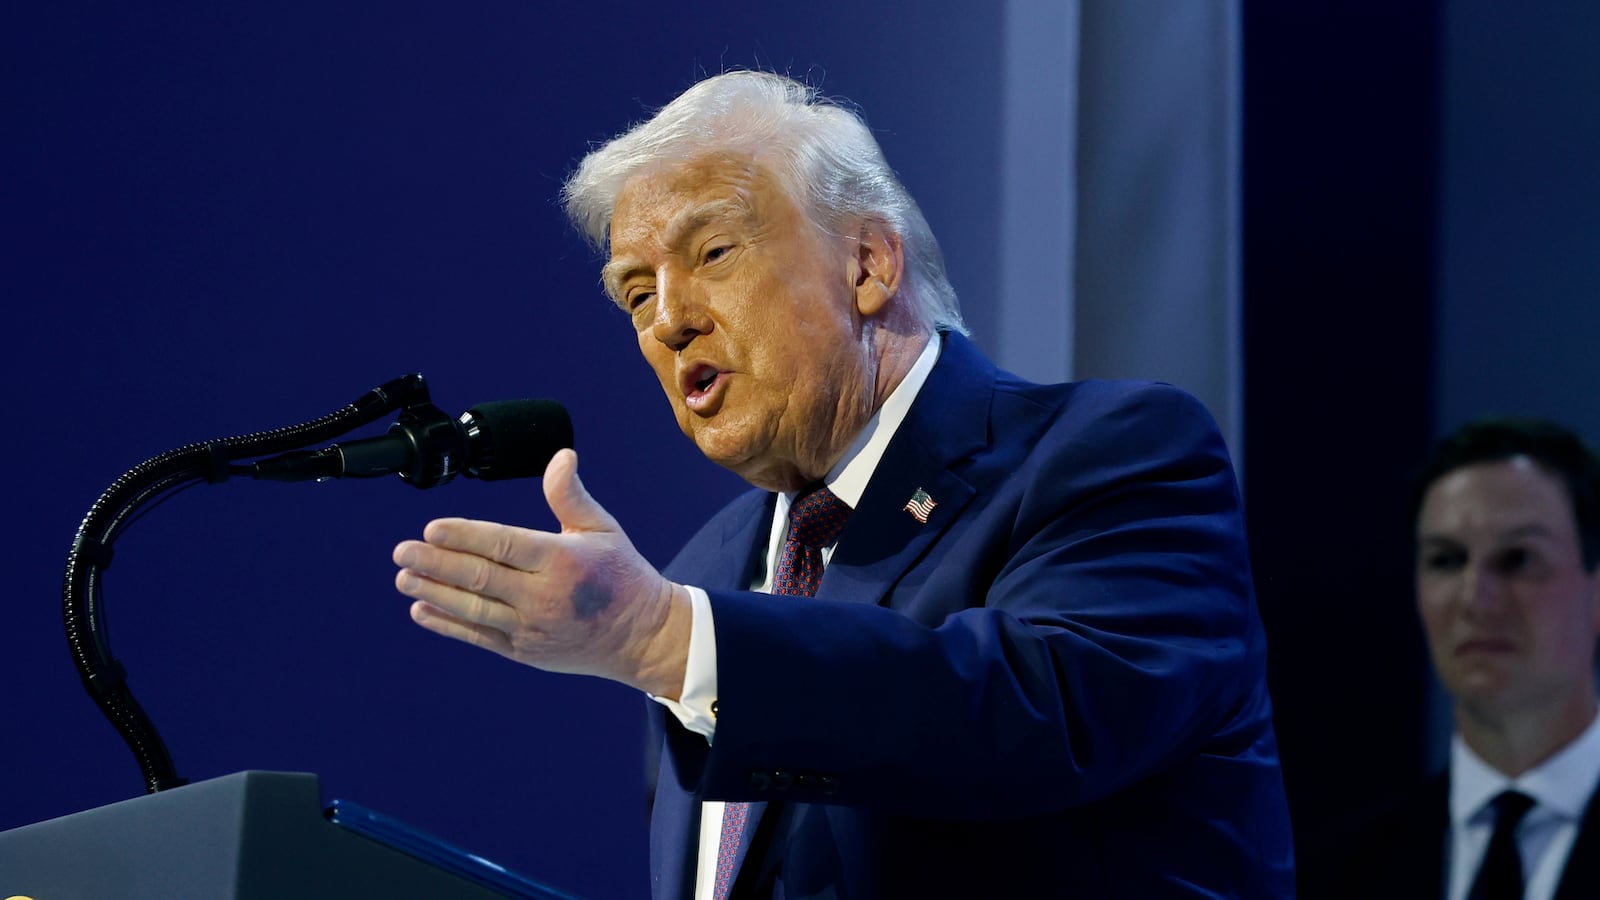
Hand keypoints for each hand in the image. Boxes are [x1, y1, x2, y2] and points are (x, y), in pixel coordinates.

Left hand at [392, 448, 691, 696]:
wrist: (641, 636)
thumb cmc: (621, 574)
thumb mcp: (602, 528)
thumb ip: (570, 495)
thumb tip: (561, 456)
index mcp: (563, 560)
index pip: (503, 544)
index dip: (464, 536)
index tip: (431, 528)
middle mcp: (545, 596)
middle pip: (480, 577)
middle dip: (436, 564)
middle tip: (403, 552)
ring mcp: (533, 628)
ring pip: (473, 608)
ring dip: (433, 593)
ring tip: (404, 578)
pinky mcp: (526, 652)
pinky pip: (479, 636)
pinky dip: (448, 624)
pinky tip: (422, 610)